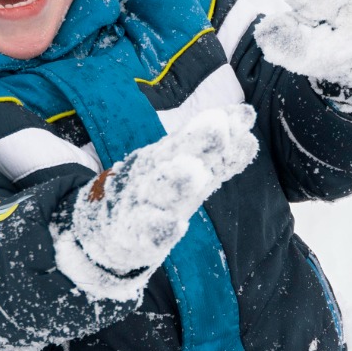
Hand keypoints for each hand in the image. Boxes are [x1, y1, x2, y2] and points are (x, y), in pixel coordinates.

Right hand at [53, 105, 259, 293]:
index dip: (221, 127)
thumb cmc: (155, 193)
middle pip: (176, 154)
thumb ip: (221, 150)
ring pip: (159, 190)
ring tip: (196, 171)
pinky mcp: (132, 234)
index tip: (245, 116)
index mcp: (168, 155)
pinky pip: (146, 232)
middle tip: (221, 127)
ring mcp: (141, 202)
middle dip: (199, 141)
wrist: (103, 230)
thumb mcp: (186, 169)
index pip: (197, 137)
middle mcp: (154, 173)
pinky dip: (159, 230)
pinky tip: (174, 227)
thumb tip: (248, 116)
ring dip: (177, 180)